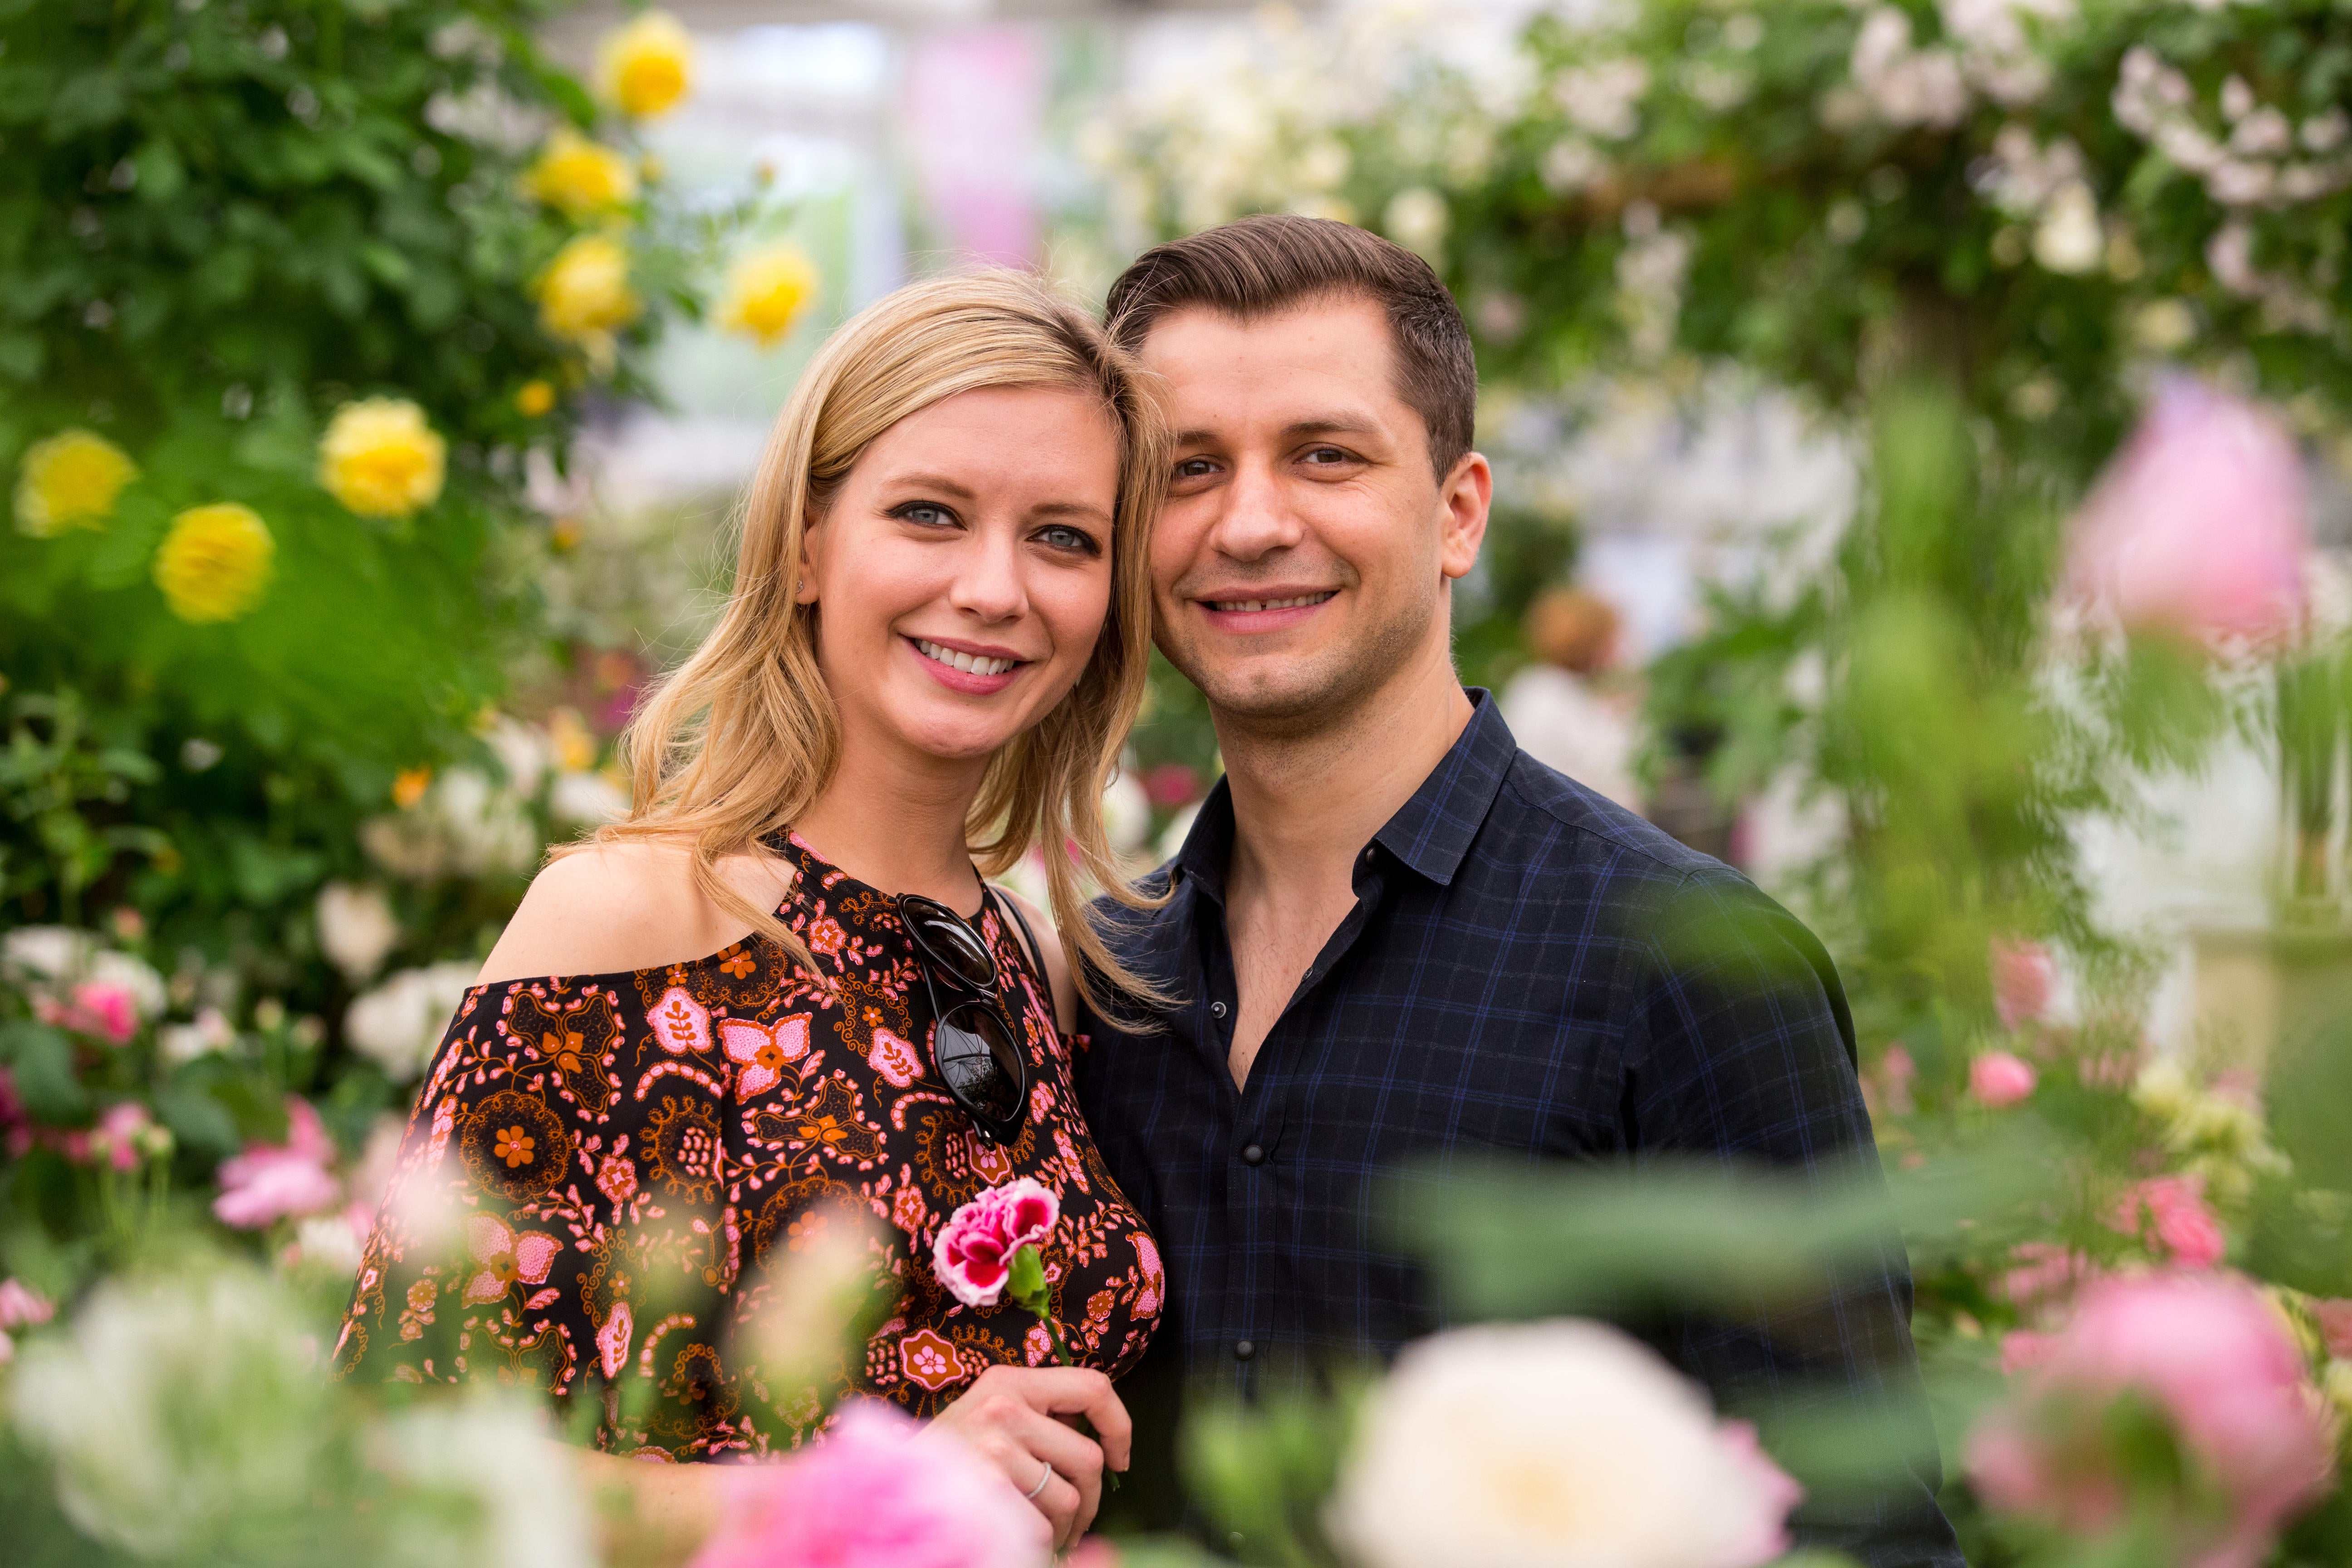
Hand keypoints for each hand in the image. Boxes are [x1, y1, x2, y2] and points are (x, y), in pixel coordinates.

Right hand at [925, 1365, 1132, 1548]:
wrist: (888, 1487)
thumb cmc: (951, 1456)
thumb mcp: (990, 1413)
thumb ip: (1039, 1415)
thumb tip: (1100, 1443)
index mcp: (1009, 1382)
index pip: (1093, 1387)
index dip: (1118, 1426)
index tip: (1118, 1459)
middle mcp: (1003, 1407)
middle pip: (1087, 1458)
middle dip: (1091, 1498)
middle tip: (1076, 1517)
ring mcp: (994, 1449)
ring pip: (1068, 1500)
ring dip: (1065, 1527)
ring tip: (1045, 1531)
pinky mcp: (986, 1490)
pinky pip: (1041, 1528)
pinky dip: (1042, 1544)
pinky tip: (1021, 1539)